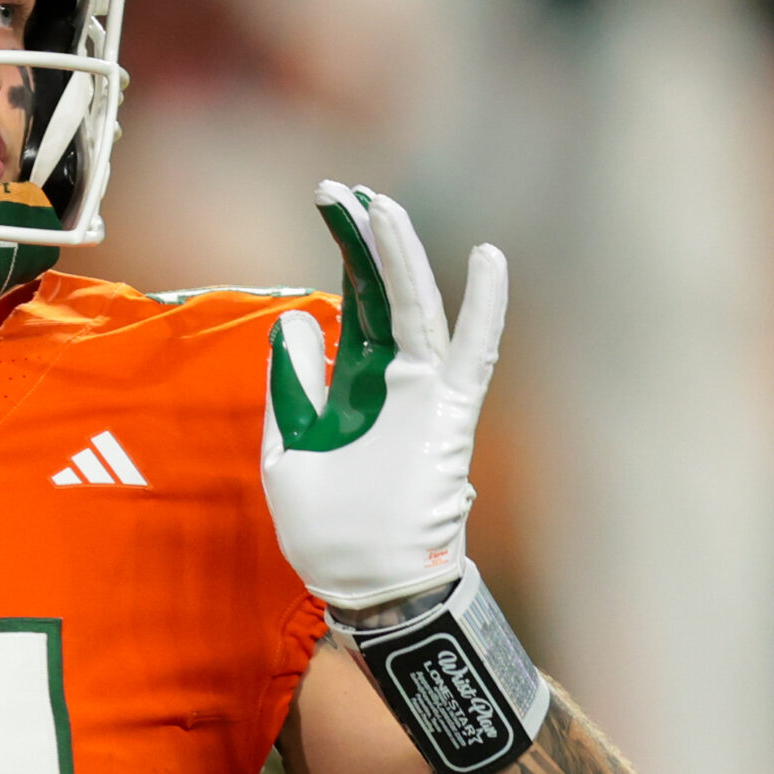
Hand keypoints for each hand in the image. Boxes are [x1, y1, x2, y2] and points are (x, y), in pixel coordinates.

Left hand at [261, 182, 505, 612]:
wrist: (366, 586)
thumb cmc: (327, 531)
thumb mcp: (287, 450)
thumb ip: (293, 387)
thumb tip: (295, 321)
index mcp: (346, 386)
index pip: (344, 302)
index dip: (339, 254)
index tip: (326, 200)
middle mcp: (387, 381)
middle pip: (376, 294)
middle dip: (360, 240)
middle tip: (339, 187)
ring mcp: (419, 395)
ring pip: (412, 310)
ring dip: (397, 259)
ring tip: (377, 205)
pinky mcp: (446, 417)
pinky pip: (470, 355)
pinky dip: (483, 309)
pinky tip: (486, 259)